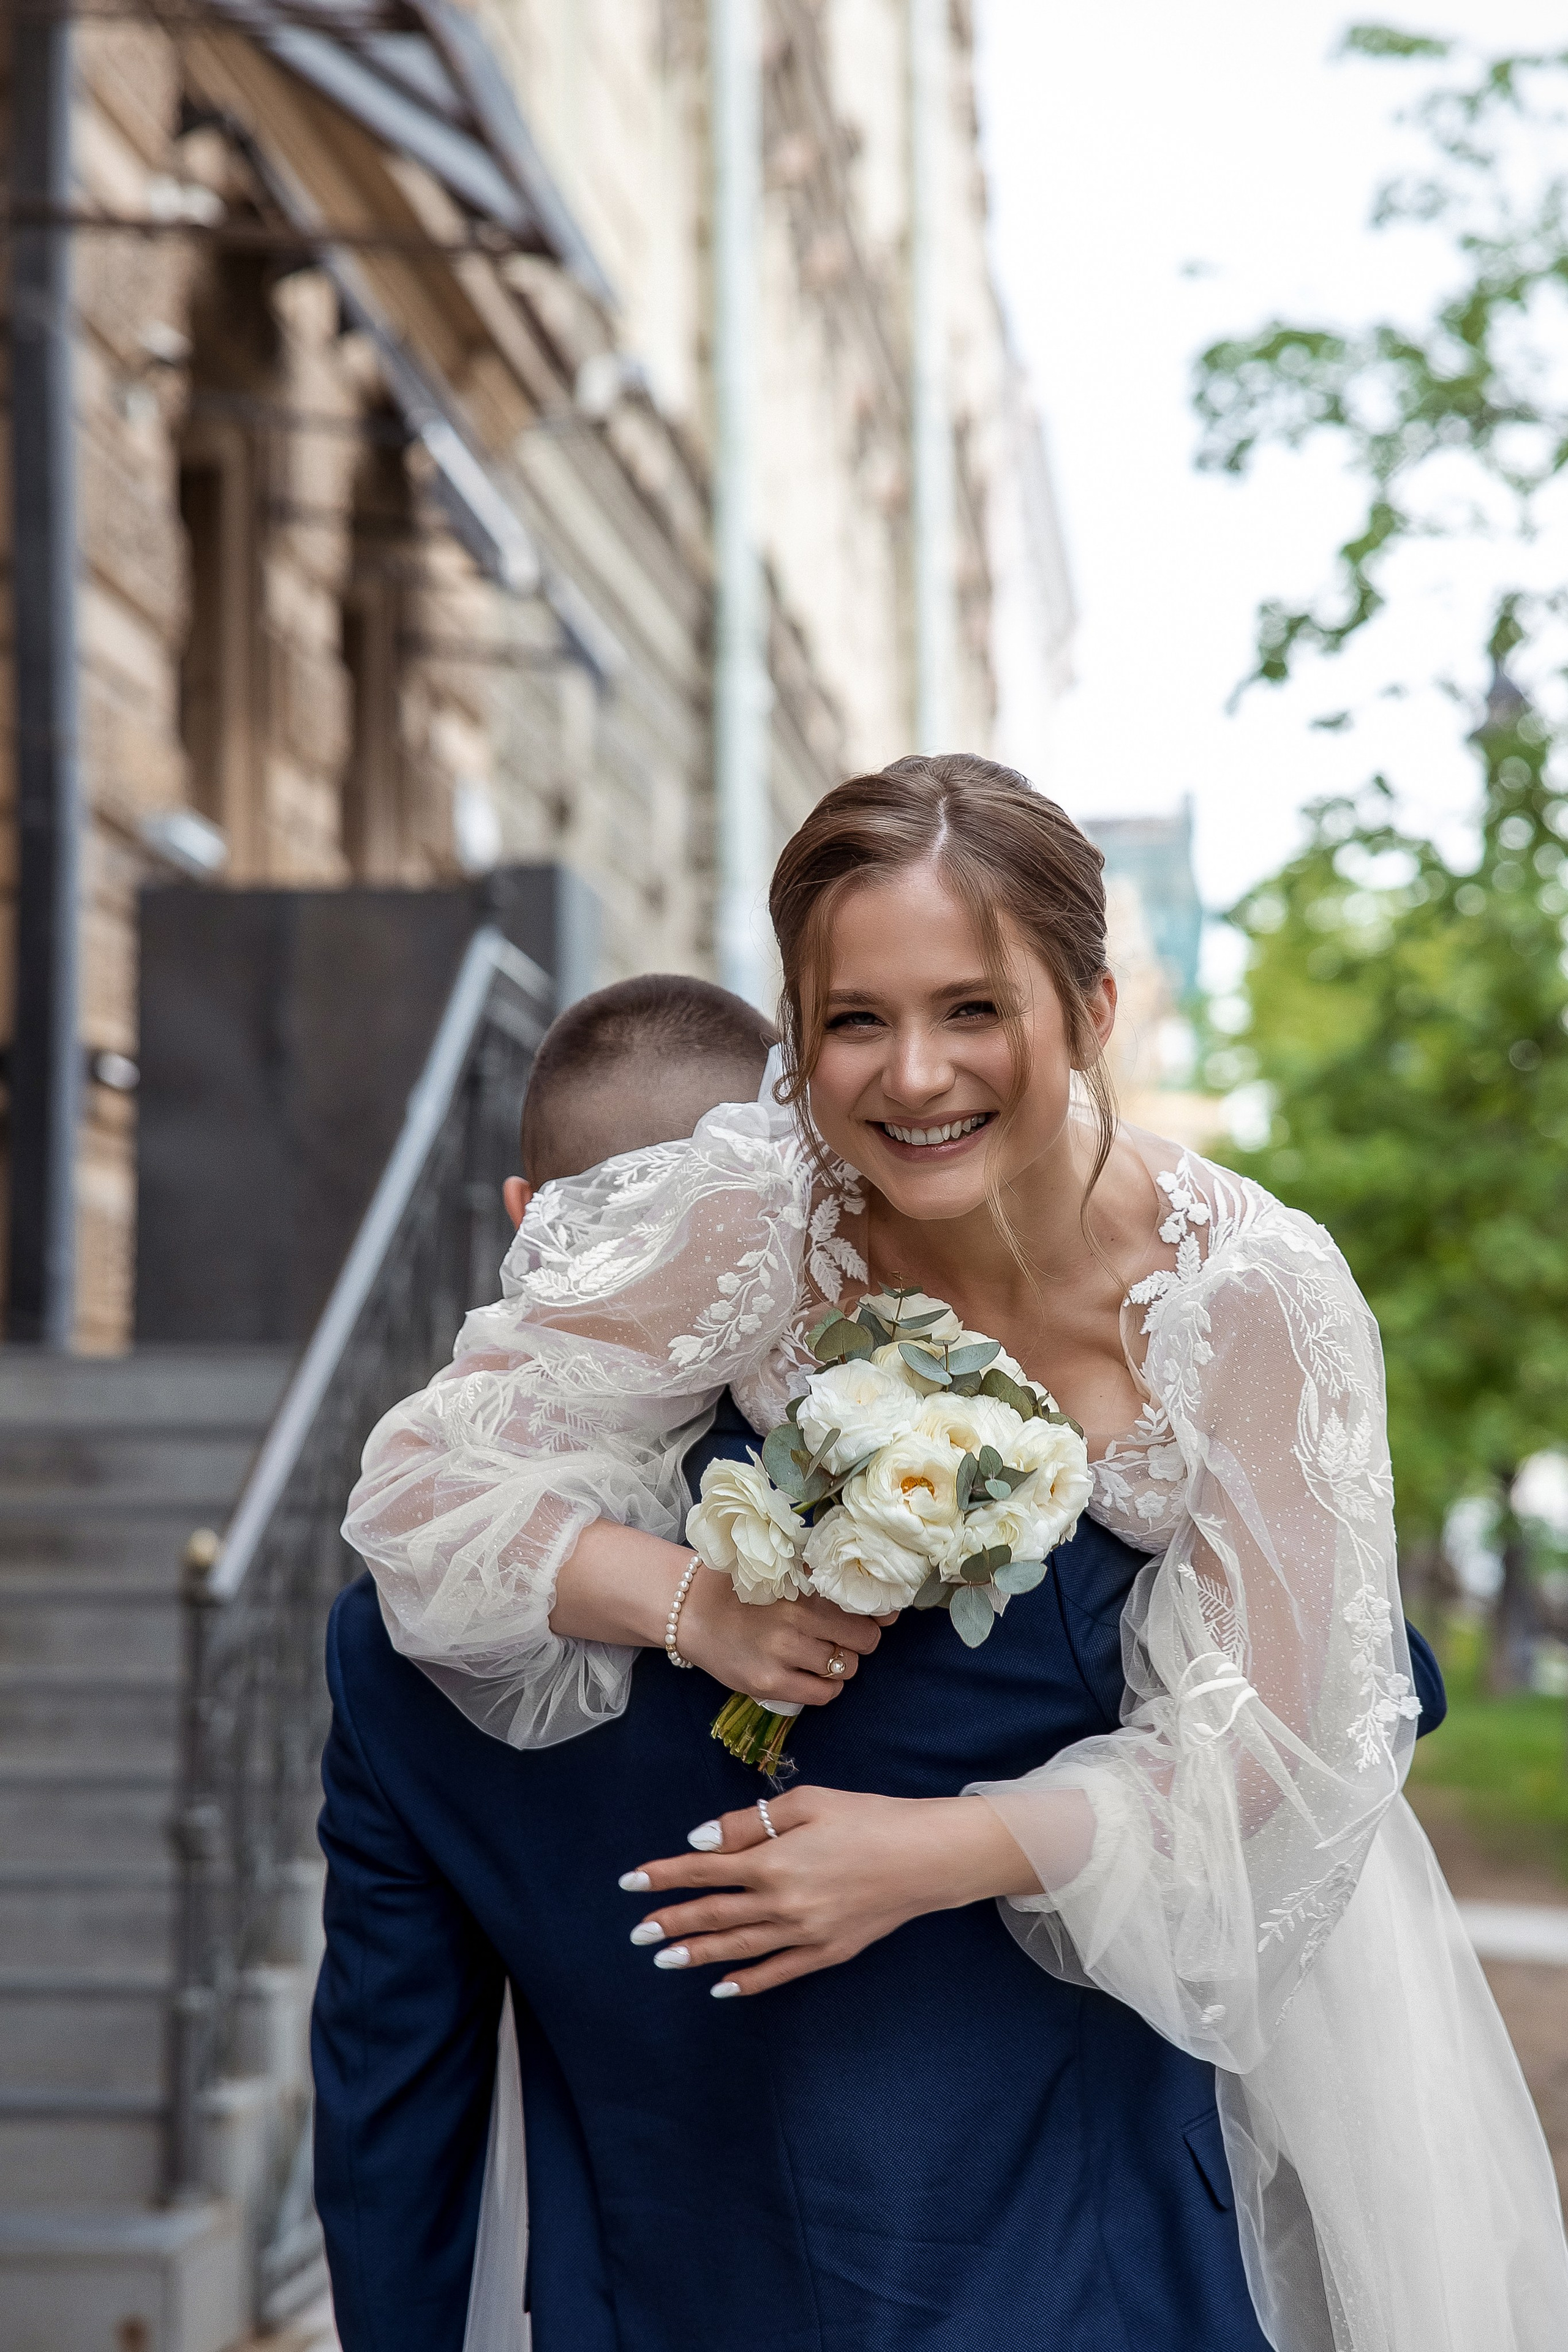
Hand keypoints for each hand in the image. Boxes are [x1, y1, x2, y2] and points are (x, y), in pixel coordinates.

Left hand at [620, 1784, 1038, 1994]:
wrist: (926, 1857)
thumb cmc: (868, 1817)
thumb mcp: (807, 1801)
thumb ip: (750, 1823)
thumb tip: (703, 1841)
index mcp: (774, 1861)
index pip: (704, 1870)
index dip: (665, 1874)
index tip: (630, 1881)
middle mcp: (783, 1904)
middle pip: (714, 1913)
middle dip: (671, 1920)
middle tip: (636, 1932)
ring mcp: (805, 1934)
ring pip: (738, 1948)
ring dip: (697, 1953)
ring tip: (664, 1959)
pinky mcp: (828, 1952)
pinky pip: (778, 1972)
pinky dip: (747, 1982)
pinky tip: (721, 1987)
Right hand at [676, 1572, 892, 1709]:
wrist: (691, 1613)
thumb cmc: (741, 1588)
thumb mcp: (782, 1572)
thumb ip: (821, 1578)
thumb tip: (877, 1594)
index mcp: (803, 1587)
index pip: (864, 1606)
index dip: (879, 1613)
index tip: (881, 1616)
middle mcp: (796, 1619)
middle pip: (864, 1640)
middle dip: (860, 1640)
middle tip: (844, 1636)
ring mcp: (782, 1653)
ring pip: (845, 1668)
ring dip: (842, 1663)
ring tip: (823, 1654)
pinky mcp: (768, 1683)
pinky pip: (823, 1694)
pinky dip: (827, 1687)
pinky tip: (813, 1675)